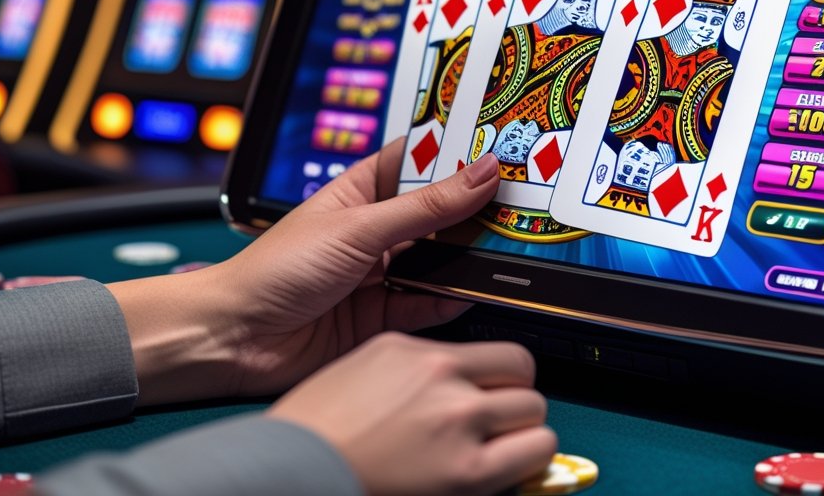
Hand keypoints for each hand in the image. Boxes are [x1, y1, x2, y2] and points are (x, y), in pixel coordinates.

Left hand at [109, 142, 500, 404]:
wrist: (233, 340)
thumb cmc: (273, 271)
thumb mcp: (359, 229)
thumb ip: (425, 207)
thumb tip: (479, 173)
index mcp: (362, 192)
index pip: (420, 161)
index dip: (458, 153)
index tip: (502, 145)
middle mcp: (375, 231)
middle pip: (438, 214)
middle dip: (473, 211)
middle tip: (517, 204)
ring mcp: (380, 274)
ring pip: (438, 260)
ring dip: (465, 258)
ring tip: (502, 249)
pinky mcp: (382, 315)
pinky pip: (428, 303)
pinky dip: (450, 300)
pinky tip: (470, 292)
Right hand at [269, 332, 555, 495]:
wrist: (288, 475)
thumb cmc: (314, 434)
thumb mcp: (364, 372)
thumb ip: (417, 369)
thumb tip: (456, 379)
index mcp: (413, 350)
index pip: (493, 347)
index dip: (502, 374)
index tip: (497, 389)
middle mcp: (440, 377)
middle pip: (522, 372)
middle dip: (515, 400)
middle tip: (498, 423)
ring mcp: (457, 420)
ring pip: (534, 411)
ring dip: (523, 431)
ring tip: (498, 450)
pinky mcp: (466, 469)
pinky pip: (536, 451)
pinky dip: (529, 460)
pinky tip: (503, 470)